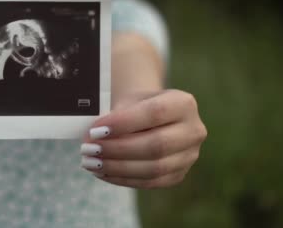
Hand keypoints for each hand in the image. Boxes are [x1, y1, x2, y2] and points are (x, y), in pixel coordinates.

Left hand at [80, 90, 206, 188]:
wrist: (153, 116)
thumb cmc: (138, 105)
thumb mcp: (129, 101)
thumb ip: (116, 115)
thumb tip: (93, 136)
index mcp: (184, 103)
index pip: (154, 113)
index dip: (123, 123)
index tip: (94, 130)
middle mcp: (194, 130)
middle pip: (155, 145)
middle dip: (117, 149)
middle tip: (88, 149)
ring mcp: (189, 156)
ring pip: (153, 168)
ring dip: (117, 167)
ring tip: (90, 163)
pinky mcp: (178, 175)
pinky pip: (150, 182)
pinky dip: (122, 179)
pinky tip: (101, 172)